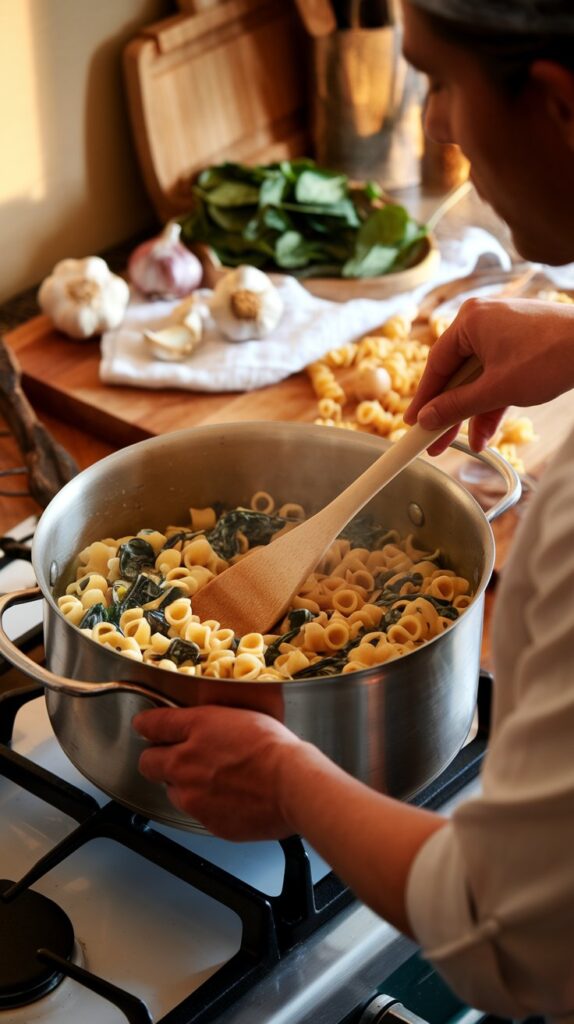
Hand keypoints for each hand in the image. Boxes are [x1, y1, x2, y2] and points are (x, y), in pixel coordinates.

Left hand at [133, 705, 303, 839]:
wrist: (293, 786)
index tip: (146, 726)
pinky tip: (228, 798)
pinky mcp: (204, 820)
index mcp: (196, 728)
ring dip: (183, 785)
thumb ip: (210, 722)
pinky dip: (206, 806)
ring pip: (171, 790)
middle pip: (147, 762)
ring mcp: (191, 795)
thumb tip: (198, 726)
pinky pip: (195, 812)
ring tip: (214, 781)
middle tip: (176, 758)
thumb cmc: (276, 748)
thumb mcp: (241, 716)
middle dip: (158, 759)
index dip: (146, 724)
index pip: (152, 724)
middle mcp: (184, 762)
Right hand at [405, 296, 573, 454]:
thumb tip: (427, 419)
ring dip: (471, 413)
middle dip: (448, 412)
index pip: (436, 365)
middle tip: (433, 441)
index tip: (412, 424)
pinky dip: (492, 402)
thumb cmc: (549, 357)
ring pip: (477, 378)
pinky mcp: (520, 345)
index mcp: (469, 320)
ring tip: (461, 445)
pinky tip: (484, 433)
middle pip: (456, 374)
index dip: (424, 399)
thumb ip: (457, 406)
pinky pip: (496, 375)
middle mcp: (482, 321)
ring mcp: (503, 332)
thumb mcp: (497, 389)